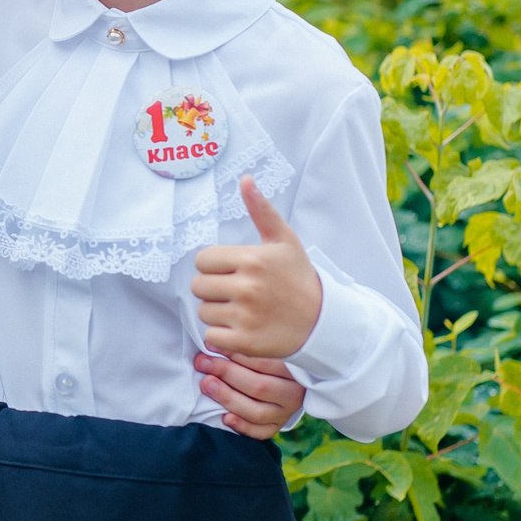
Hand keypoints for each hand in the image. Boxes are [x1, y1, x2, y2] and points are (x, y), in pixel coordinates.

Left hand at [189, 176, 323, 359]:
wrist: (322, 321)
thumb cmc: (298, 277)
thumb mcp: (284, 240)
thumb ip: (261, 210)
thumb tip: (245, 179)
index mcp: (253, 259)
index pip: (202, 260)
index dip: (214, 266)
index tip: (233, 271)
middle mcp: (247, 287)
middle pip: (198, 286)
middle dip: (213, 288)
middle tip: (236, 291)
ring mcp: (245, 316)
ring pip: (203, 311)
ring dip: (217, 312)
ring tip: (241, 309)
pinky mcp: (245, 342)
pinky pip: (211, 336)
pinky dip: (222, 335)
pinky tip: (241, 327)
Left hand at [195, 352, 304, 440]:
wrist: (283, 383)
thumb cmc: (266, 360)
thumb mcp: (263, 349)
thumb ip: (245, 347)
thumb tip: (213, 342)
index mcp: (294, 369)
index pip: (264, 361)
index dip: (234, 353)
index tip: (210, 344)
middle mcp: (293, 393)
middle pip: (259, 386)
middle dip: (226, 373)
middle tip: (203, 363)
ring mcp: (285, 413)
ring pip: (257, 412)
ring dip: (228, 398)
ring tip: (207, 385)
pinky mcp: (276, 427)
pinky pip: (259, 432)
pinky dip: (241, 426)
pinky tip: (224, 417)